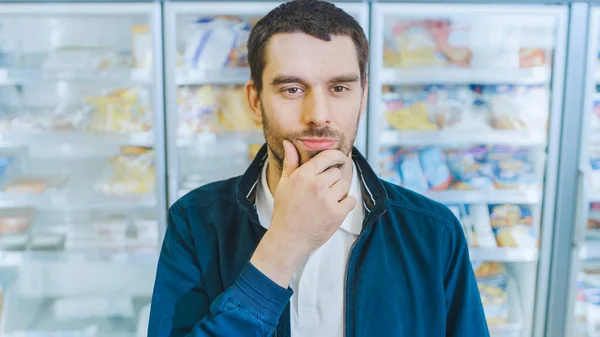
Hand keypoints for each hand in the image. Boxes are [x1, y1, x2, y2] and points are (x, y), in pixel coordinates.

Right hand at [250, 140, 356, 286]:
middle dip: (333, 180)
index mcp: (303, 175)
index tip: (341, 158)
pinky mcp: (337, 214)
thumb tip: (289, 143)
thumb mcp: (284, 184)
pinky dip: (346, 203)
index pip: (328, 156)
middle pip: (337, 172)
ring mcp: (328, 200)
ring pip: (344, 185)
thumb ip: (290, 162)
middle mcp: (316, 185)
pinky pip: (351, 200)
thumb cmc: (285, 211)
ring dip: (339, 192)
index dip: (337, 156)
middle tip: (324, 190)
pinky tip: (335, 208)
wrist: (288, 239)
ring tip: (326, 201)